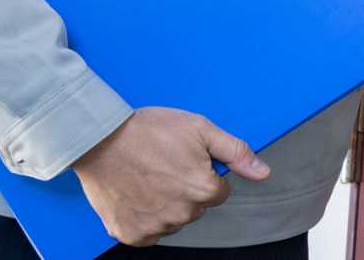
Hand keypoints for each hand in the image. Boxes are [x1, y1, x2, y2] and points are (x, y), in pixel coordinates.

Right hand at [72, 107, 270, 246]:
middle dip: (187, 190)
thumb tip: (263, 173)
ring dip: (167, 205)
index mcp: (202, 189)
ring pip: (174, 221)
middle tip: (165, 165)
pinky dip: (145, 218)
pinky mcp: (129, 234)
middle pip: (197, 208)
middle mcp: (181, 214)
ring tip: (148, 177)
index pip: (219, 192)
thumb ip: (236, 153)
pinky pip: (149, 233)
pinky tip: (137, 194)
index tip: (186, 160)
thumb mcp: (201, 129)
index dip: (205, 174)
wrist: (100, 138)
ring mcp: (154, 227)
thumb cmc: (150, 130)